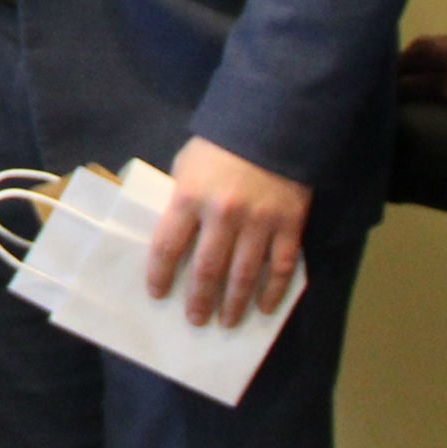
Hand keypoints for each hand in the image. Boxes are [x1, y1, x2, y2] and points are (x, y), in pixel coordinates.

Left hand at [142, 136, 310, 326]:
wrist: (272, 124)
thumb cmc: (221, 145)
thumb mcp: (187, 164)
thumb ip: (180, 198)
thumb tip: (173, 234)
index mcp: (190, 197)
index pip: (167, 247)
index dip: (159, 275)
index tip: (157, 294)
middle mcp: (223, 214)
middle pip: (207, 270)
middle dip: (199, 301)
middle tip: (196, 321)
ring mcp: (259, 222)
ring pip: (244, 275)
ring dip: (234, 304)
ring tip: (227, 323)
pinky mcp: (289, 224)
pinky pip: (281, 266)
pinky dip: (273, 291)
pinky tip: (265, 308)